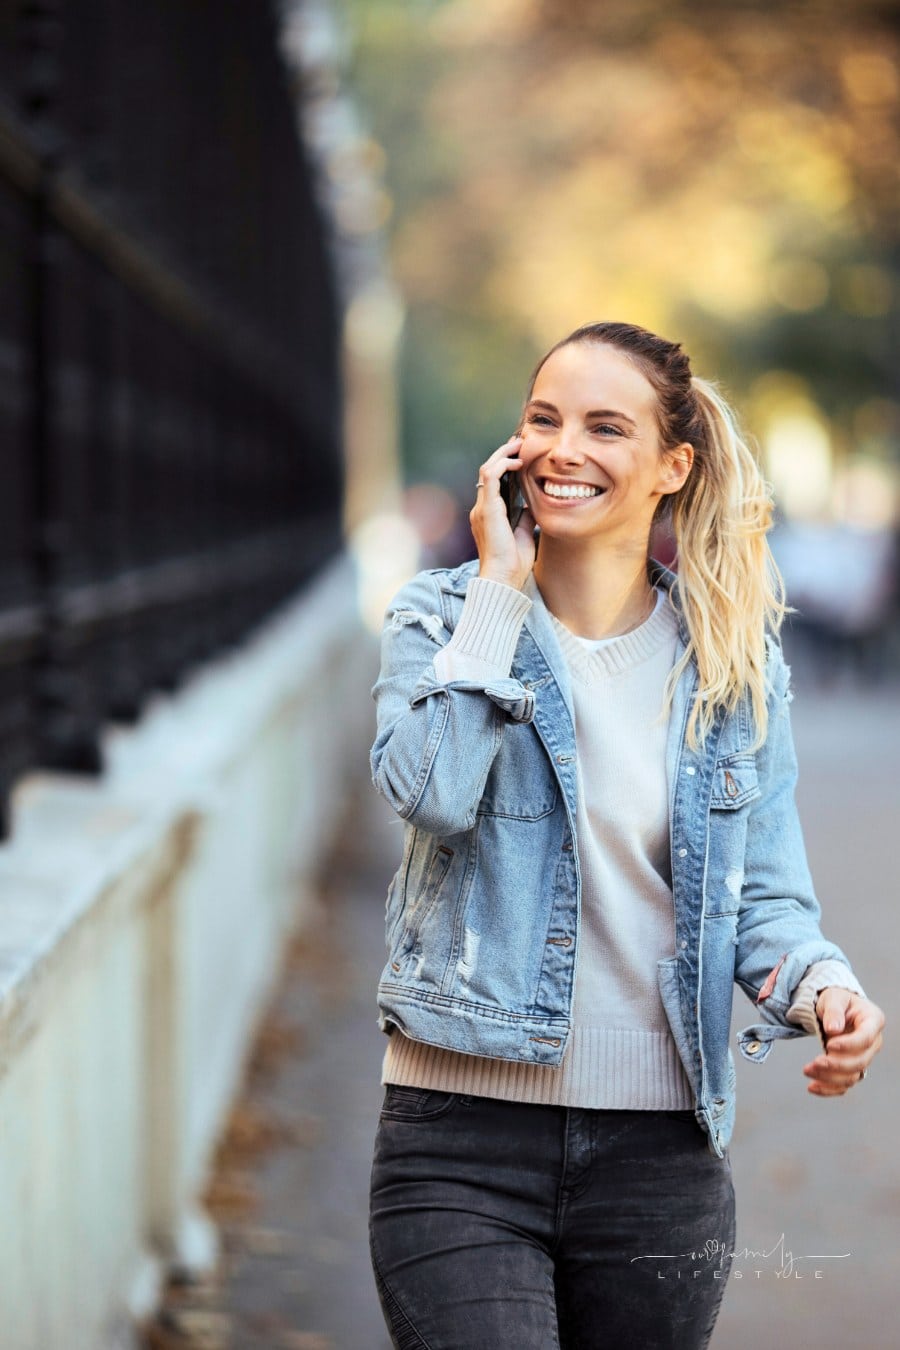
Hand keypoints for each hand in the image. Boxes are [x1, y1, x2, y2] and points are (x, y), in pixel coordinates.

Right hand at [470, 435, 536, 589]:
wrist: (503, 578)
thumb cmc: (513, 563)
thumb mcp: (523, 533)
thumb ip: (525, 516)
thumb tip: (533, 503)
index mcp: (489, 515)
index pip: (493, 483)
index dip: (505, 466)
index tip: (521, 455)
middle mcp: (481, 509)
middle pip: (488, 472)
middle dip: (504, 455)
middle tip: (520, 442)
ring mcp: (481, 508)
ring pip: (487, 469)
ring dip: (503, 454)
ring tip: (519, 445)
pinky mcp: (487, 509)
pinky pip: (490, 477)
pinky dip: (503, 465)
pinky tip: (517, 462)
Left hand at [802, 989, 883, 1096]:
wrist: (835, 1008)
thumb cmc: (837, 1000)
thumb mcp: (834, 997)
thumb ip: (834, 1011)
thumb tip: (833, 1029)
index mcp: (873, 1020)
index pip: (866, 1038)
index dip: (849, 1045)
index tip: (829, 1045)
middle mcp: (873, 1042)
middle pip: (860, 1062)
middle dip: (836, 1065)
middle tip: (814, 1062)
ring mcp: (864, 1057)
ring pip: (852, 1077)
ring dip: (829, 1078)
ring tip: (807, 1070)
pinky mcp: (852, 1068)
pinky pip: (844, 1084)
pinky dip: (829, 1089)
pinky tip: (812, 1087)